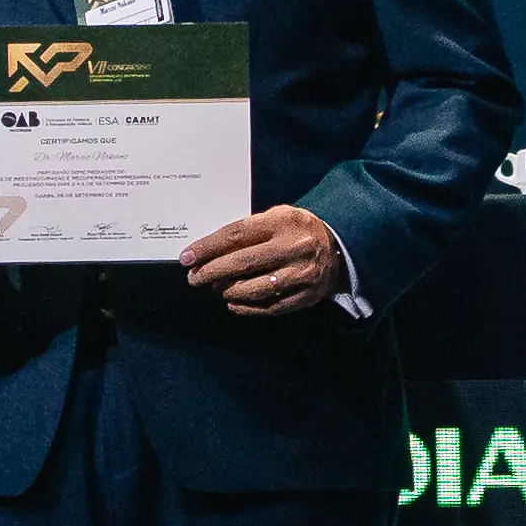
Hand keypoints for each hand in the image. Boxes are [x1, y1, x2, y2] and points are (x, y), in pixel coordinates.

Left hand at [183, 203, 344, 318]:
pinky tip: (232, 302)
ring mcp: (301, 275)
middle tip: (194, 278)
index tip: (187, 257)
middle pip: (241, 263)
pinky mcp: (306, 296)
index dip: (207, 248)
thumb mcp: (276, 218)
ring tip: (214, 288)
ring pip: (253, 289)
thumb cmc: (296, 230)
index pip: (236, 235)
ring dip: (226, 291)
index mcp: (282, 223)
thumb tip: (207, 250)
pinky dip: (245, 307)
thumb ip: (247, 231)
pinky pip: (268, 307)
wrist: (338, 246)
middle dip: (211, 272)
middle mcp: (293, 248)